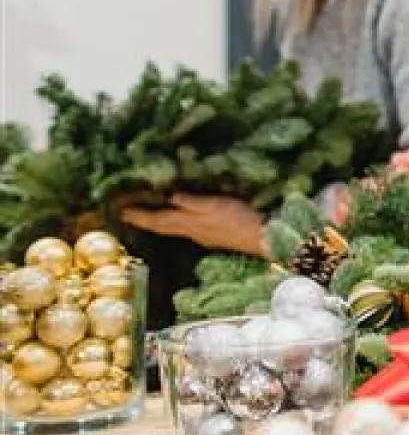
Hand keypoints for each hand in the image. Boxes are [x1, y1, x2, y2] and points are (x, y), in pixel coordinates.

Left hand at [118, 193, 266, 255]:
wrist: (262, 238)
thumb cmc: (238, 219)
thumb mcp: (214, 205)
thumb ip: (191, 201)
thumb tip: (169, 196)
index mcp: (187, 222)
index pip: (157, 219)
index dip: (138, 214)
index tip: (119, 210)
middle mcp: (190, 231)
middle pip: (161, 226)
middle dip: (143, 220)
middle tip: (126, 214)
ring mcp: (201, 235)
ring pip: (171, 228)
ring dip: (156, 222)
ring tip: (146, 216)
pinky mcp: (211, 236)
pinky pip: (184, 228)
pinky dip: (173, 223)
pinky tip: (178, 220)